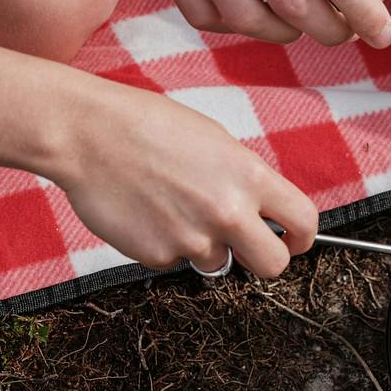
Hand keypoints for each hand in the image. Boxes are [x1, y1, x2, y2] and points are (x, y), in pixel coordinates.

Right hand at [50, 77, 316, 277]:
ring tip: (173, 207)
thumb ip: (243, 179)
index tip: (295, 242)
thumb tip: (261, 208)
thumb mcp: (215, 141)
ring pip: (217, 263)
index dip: (304, 238)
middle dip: (265, 259)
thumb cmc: (147, 125)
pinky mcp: (158, 256)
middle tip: (247, 246)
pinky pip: (174, 261)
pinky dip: (164, 244)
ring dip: (203, 246)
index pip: (304, 221)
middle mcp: (229, 213)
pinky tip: (146, 212)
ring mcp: (193, 239)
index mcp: (249, 176)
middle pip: (274, 265)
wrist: (87, 134)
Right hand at [144, 0, 390, 48]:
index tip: (381, 34)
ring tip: (302, 19)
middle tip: (346, 30)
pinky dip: (238, 24)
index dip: (359, 10)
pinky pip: (205, 15)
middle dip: (330, 29)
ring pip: (247, 18)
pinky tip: (257, 8)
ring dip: (286, 32)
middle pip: (290, 2)